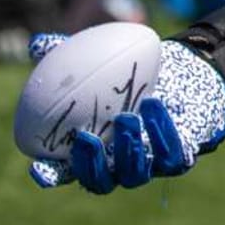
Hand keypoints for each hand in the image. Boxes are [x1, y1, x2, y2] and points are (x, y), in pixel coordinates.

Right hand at [26, 34, 224, 192]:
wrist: (186, 71)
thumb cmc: (136, 72)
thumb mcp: (105, 61)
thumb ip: (71, 56)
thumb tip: (38, 44)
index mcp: (96, 150)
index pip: (67, 171)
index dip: (52, 173)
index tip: (38, 166)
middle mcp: (119, 164)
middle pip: (99, 180)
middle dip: (90, 165)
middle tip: (86, 137)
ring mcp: (149, 164)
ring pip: (134, 172)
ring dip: (128, 147)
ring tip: (126, 116)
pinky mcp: (179, 156)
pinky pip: (171, 153)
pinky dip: (161, 132)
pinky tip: (154, 104)